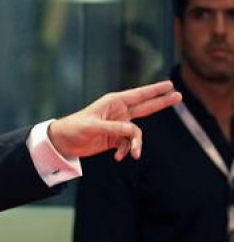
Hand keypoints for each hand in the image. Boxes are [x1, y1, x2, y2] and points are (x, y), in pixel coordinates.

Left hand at [48, 80, 181, 160]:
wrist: (62, 142)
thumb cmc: (74, 127)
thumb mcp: (93, 127)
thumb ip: (114, 128)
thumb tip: (132, 131)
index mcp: (114, 102)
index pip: (139, 94)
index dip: (155, 90)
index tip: (170, 84)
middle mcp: (119, 112)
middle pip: (145, 107)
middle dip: (161, 102)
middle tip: (179, 96)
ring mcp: (117, 126)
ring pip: (136, 133)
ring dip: (136, 144)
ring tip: (134, 154)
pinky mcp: (114, 139)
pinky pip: (127, 144)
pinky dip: (125, 151)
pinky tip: (118, 157)